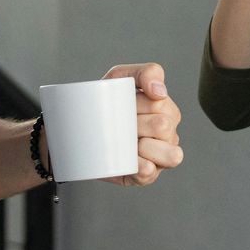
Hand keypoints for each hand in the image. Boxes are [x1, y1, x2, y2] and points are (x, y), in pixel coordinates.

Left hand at [98, 63, 183, 186]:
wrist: (78, 128)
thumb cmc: (105, 101)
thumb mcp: (121, 77)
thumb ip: (146, 72)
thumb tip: (160, 91)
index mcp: (166, 111)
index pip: (160, 104)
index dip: (138, 104)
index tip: (124, 103)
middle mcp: (168, 135)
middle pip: (163, 126)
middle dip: (137, 123)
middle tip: (120, 123)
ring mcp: (159, 157)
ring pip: (171, 154)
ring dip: (146, 147)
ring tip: (127, 142)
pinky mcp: (145, 176)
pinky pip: (151, 174)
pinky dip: (142, 167)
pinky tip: (131, 160)